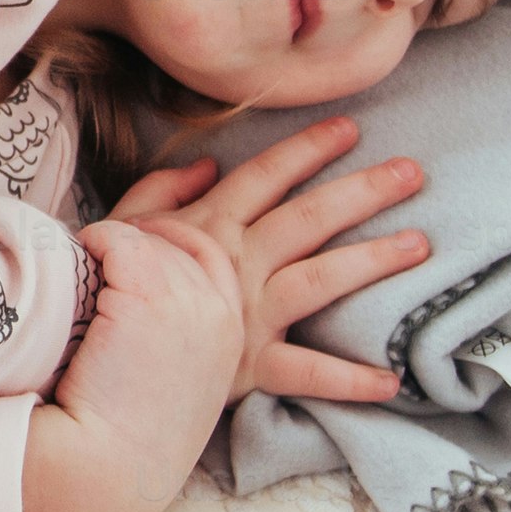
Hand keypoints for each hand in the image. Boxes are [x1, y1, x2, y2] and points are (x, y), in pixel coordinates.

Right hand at [19, 119, 426, 511]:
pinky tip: (389, 382)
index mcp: (209, 226)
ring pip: (321, 278)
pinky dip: (348, 380)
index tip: (348, 129)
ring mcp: (249, 312)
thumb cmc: (102, 287)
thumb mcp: (121, 226)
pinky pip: (305, 373)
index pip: (265, 176)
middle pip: (309, 217)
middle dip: (362, 190)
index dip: (307, 149)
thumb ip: (163, 192)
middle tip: (412, 172)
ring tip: (418, 244)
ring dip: (373, 260)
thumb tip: (205, 165)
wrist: (91, 350)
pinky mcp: (250, 363)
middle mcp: (237, 262)